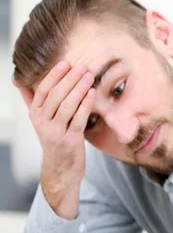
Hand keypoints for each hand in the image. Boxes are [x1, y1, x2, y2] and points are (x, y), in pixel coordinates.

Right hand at [17, 62, 95, 219]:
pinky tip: (92, 94)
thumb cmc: (56, 140)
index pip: (42, 90)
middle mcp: (42, 123)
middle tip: (82, 67)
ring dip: (79, 89)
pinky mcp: (70, 141)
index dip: (54, 76)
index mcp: (35, 114)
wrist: (62, 169)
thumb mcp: (42, 120)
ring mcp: (56, 132)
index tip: (65, 64)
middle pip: (55, 96)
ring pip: (67, 106)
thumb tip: (20, 81)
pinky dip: (85, 105)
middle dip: (69, 80)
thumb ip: (33, 101)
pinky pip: (78, 119)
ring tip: (88, 76)